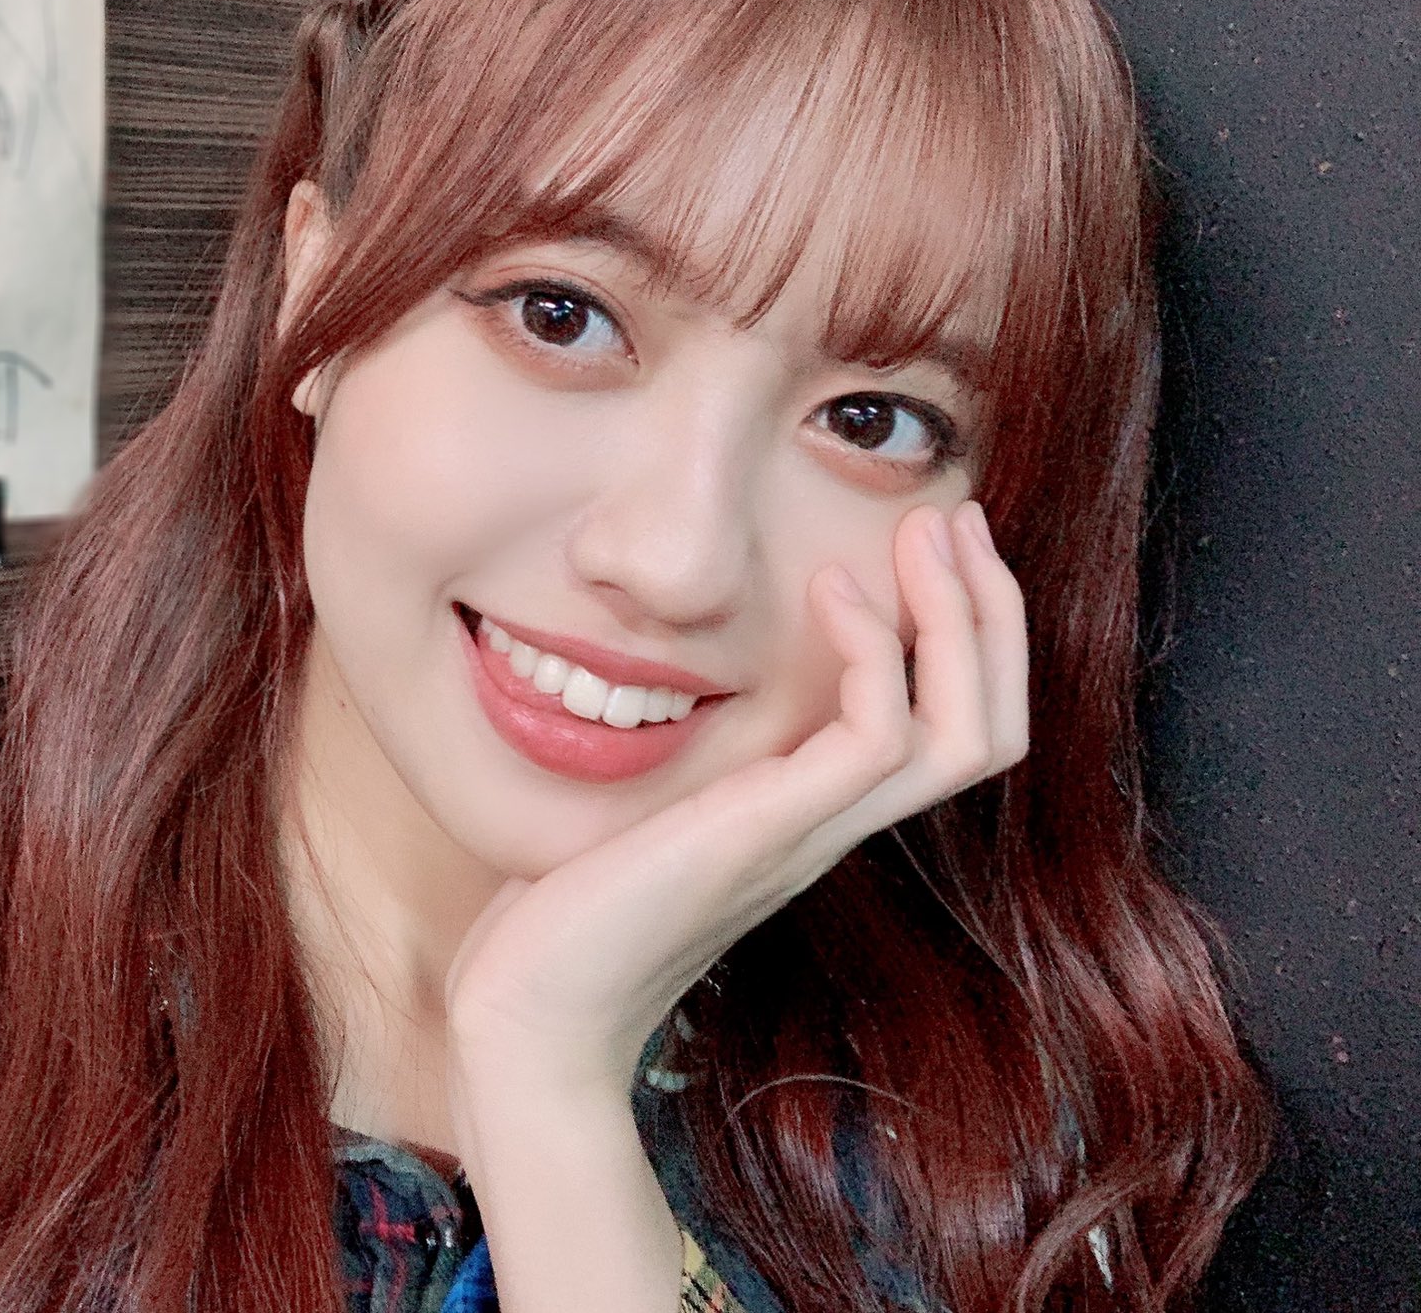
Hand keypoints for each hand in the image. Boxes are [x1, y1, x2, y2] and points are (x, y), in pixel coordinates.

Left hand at [442, 500, 1028, 1096]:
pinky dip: (874, 652)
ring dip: (963, 619)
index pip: (952, 729)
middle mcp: (833, 827)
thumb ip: (680, 745)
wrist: (532, 1009)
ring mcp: (811, 835)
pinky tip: (830, 586)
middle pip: (991, 728)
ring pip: (964, 734)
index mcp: (815, 816)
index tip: (934, 539)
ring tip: (930, 531)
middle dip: (994, 615)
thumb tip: (652, 667)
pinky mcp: (769, 834)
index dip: (968, 633)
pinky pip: (877, 739)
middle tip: (963, 517)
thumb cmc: (570, 909)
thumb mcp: (644, 798)